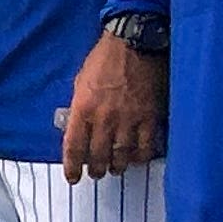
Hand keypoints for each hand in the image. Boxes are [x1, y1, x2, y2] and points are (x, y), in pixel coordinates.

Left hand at [60, 29, 168, 182]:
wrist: (133, 43)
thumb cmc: (104, 59)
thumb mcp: (80, 82)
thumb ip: (79, 107)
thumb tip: (77, 127)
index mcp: (82, 109)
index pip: (74, 147)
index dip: (72, 167)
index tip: (73, 178)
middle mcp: (104, 118)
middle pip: (98, 156)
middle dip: (97, 169)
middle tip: (97, 173)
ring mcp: (128, 119)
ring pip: (122, 155)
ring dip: (117, 166)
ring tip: (116, 168)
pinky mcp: (149, 116)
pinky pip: (146, 146)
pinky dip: (141, 156)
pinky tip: (137, 158)